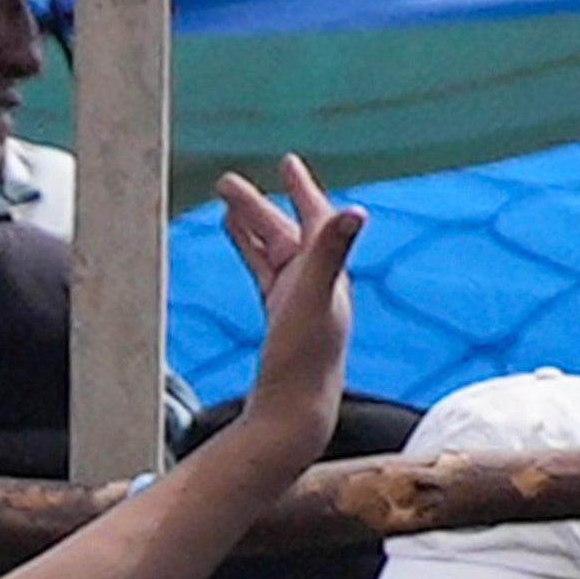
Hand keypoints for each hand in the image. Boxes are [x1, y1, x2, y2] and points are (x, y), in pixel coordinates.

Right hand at [207, 156, 366, 451]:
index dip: (301, 190)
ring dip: (250, 226)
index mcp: (327, 276)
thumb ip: (332, 251)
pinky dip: (250, 252)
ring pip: (272, 252)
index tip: (286, 162)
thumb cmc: (304, 360)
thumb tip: (356, 210)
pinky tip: (234, 240)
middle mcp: (318, 287)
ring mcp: (299, 304)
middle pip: (285, 233)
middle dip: (258, 206)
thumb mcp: (313, 298)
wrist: (295, 416)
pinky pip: (264, 274)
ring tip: (223, 203)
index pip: (316, 221)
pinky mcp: (281, 322)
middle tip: (225, 182)